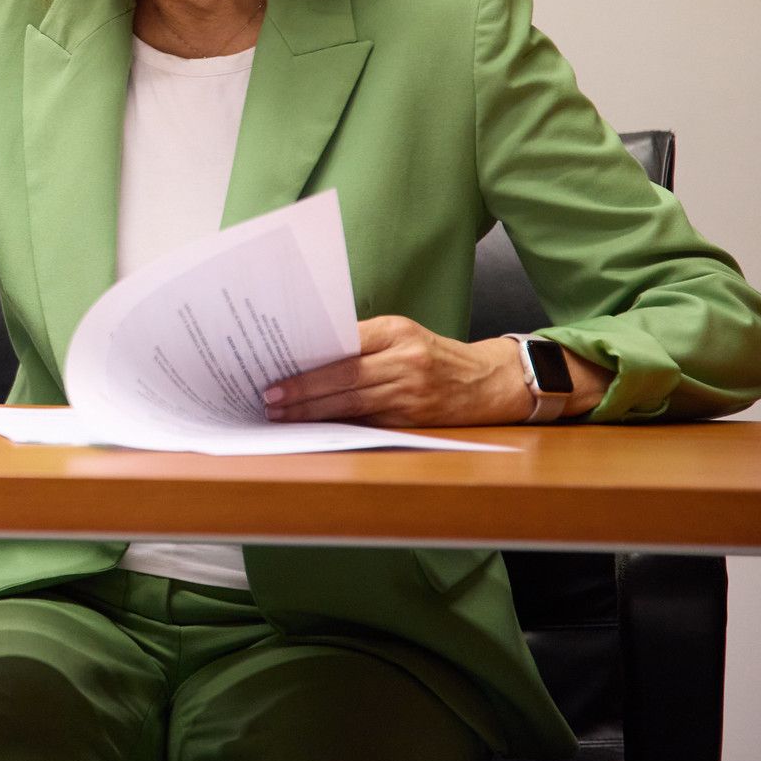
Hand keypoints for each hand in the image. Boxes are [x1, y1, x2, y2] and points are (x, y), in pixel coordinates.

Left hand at [262, 315, 531, 427]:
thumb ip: (361, 342)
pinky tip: (315, 427)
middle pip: (344, 379)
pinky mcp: (415, 420)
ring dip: (314, 413)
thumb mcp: (402, 335)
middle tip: (270, 400)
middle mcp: (406, 361)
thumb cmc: (433, 354)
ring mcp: (412, 393)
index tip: (276, 375)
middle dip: (303, 392)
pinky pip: (369, 423)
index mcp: (396, 332)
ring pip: (353, 404)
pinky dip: (338, 425)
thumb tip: (307, 357)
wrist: (490, 381)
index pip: (344, 347)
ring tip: (283, 416)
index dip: (308, 366)